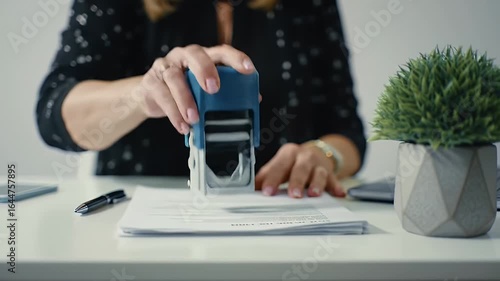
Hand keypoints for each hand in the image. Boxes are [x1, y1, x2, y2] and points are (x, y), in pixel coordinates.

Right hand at [135, 44, 255, 133]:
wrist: (151, 96)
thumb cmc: (185, 91)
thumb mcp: (205, 91)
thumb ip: (227, 92)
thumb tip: (254, 99)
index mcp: (203, 56)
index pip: (221, 52)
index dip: (236, 58)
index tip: (248, 70)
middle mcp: (184, 57)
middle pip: (195, 55)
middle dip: (205, 70)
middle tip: (214, 89)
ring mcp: (166, 67)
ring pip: (175, 78)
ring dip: (186, 99)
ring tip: (194, 119)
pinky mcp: (151, 82)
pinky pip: (162, 95)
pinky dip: (173, 113)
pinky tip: (183, 126)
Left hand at [255, 143, 345, 197]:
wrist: (317, 154)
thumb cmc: (293, 163)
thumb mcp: (279, 166)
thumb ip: (265, 177)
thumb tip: (249, 191)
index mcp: (288, 154)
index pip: (279, 166)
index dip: (273, 179)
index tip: (267, 192)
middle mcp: (305, 157)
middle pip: (301, 168)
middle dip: (296, 181)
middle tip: (293, 195)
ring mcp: (319, 165)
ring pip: (319, 173)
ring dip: (317, 184)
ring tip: (314, 195)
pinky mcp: (332, 173)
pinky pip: (335, 180)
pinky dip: (337, 187)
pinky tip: (338, 194)